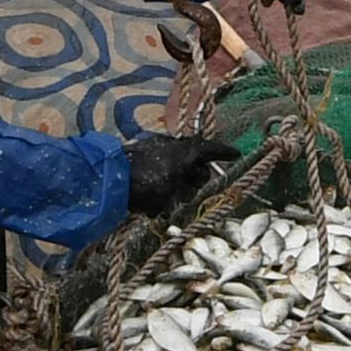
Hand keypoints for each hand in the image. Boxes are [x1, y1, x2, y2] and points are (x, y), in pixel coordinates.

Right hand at [124, 133, 239, 222]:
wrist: (114, 178)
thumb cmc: (133, 158)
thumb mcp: (156, 145)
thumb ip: (176, 148)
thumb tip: (190, 150)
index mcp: (182, 152)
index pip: (209, 150)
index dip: (224, 151)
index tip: (237, 153)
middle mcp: (184, 171)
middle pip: (202, 177)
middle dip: (195, 177)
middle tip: (180, 174)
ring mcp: (176, 190)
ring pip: (189, 194)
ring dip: (179, 191)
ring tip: (159, 185)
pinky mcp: (167, 205)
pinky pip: (172, 206)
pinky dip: (164, 203)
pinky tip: (151, 197)